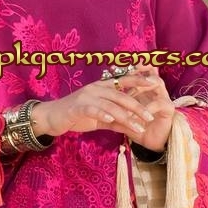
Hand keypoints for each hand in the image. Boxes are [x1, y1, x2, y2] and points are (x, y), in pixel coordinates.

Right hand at [29, 71, 161, 139]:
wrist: (51, 117)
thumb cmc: (76, 115)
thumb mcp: (99, 118)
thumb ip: (116, 120)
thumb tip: (135, 126)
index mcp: (102, 87)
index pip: (125, 81)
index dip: (140, 81)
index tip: (156, 84)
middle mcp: (96, 88)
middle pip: (121, 95)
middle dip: (138, 106)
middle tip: (151, 116)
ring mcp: (86, 96)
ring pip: (110, 104)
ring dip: (126, 116)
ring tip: (138, 126)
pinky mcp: (76, 107)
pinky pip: (92, 109)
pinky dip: (103, 113)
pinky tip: (112, 119)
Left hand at [113, 67, 174, 151]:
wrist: (152, 142)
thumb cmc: (138, 126)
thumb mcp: (125, 115)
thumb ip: (116, 106)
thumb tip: (99, 100)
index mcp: (146, 88)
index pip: (140, 71)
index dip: (129, 67)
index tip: (114, 67)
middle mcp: (156, 90)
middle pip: (151, 71)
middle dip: (138, 70)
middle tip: (126, 71)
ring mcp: (164, 97)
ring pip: (157, 83)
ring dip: (142, 86)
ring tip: (129, 92)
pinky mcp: (169, 108)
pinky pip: (158, 103)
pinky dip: (145, 107)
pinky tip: (134, 113)